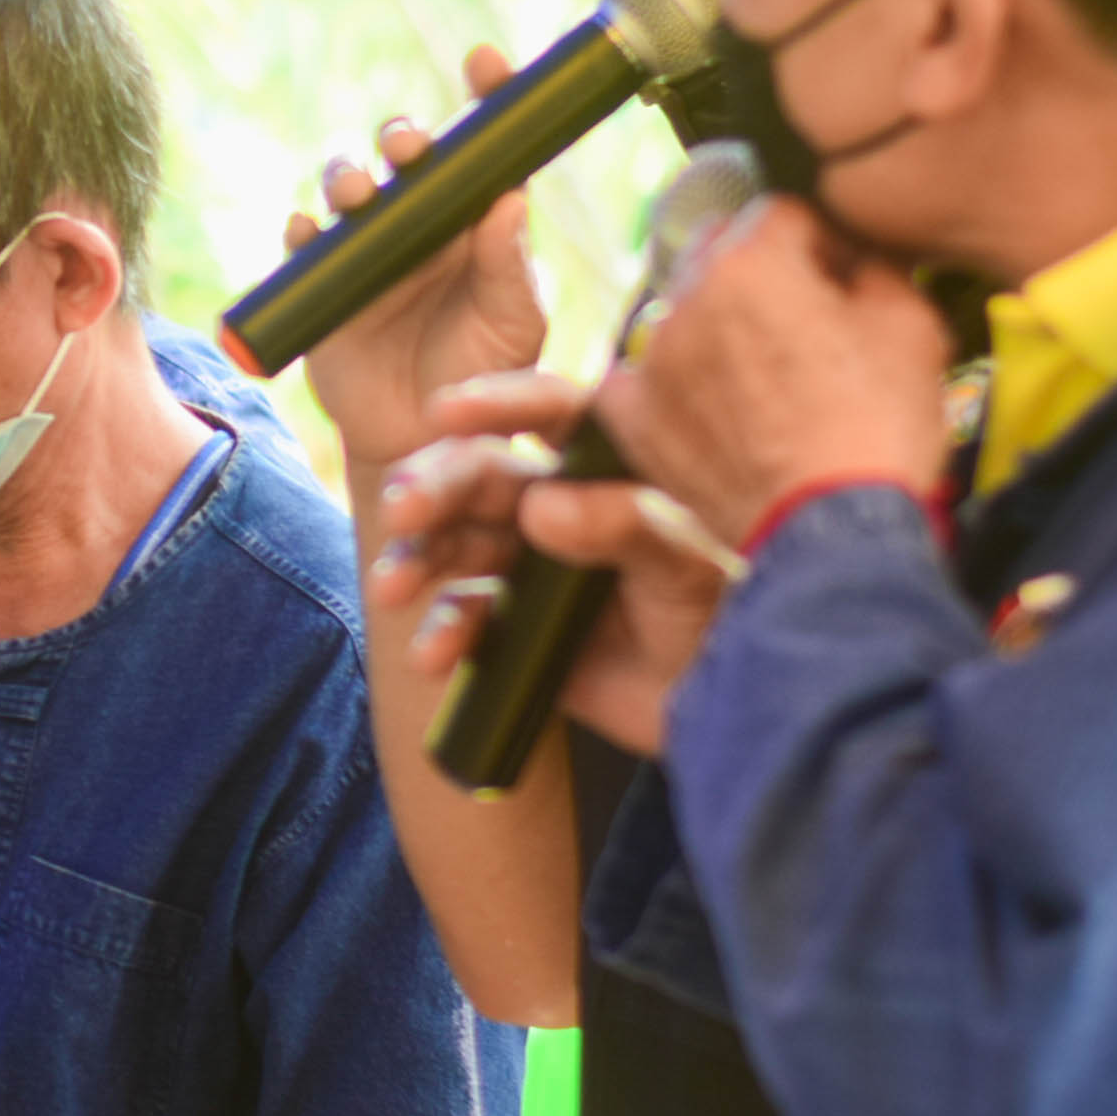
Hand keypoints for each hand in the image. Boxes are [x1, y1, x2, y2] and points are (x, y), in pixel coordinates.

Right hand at [295, 44, 551, 488]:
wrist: (423, 444)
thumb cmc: (484, 377)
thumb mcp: (515, 324)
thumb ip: (509, 265)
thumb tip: (507, 198)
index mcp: (477, 218)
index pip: (481, 143)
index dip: (486, 94)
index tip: (486, 61)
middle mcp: (422, 220)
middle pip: (405, 152)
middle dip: (403, 135)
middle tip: (410, 148)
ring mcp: (368, 248)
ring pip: (347, 184)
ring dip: (347, 175)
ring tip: (356, 195)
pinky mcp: (322, 282)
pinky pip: (302, 241)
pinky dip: (302, 228)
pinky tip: (310, 231)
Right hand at [370, 371, 737, 755]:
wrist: (720, 711)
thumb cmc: (725, 620)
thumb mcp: (692, 567)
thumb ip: (630, 527)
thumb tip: (541, 505)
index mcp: (610, 469)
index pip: (553, 415)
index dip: (499, 404)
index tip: (447, 410)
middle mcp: (562, 505)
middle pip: (483, 477)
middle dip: (434, 489)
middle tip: (402, 512)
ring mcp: (531, 565)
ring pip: (455, 542)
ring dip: (416, 559)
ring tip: (391, 587)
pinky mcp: (512, 624)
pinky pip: (463, 618)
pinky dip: (441, 633)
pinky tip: (432, 655)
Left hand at [597, 195, 951, 548]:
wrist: (832, 529)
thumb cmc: (880, 423)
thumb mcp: (909, 323)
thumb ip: (872, 267)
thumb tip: (852, 260)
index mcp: (752, 261)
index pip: (784, 215)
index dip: (822, 244)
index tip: (843, 278)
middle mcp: (686, 300)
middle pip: (722, 257)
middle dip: (762, 278)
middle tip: (805, 326)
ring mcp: (651, 363)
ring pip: (683, 317)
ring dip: (718, 330)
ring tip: (765, 378)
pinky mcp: (634, 422)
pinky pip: (639, 381)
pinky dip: (669, 385)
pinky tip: (708, 408)